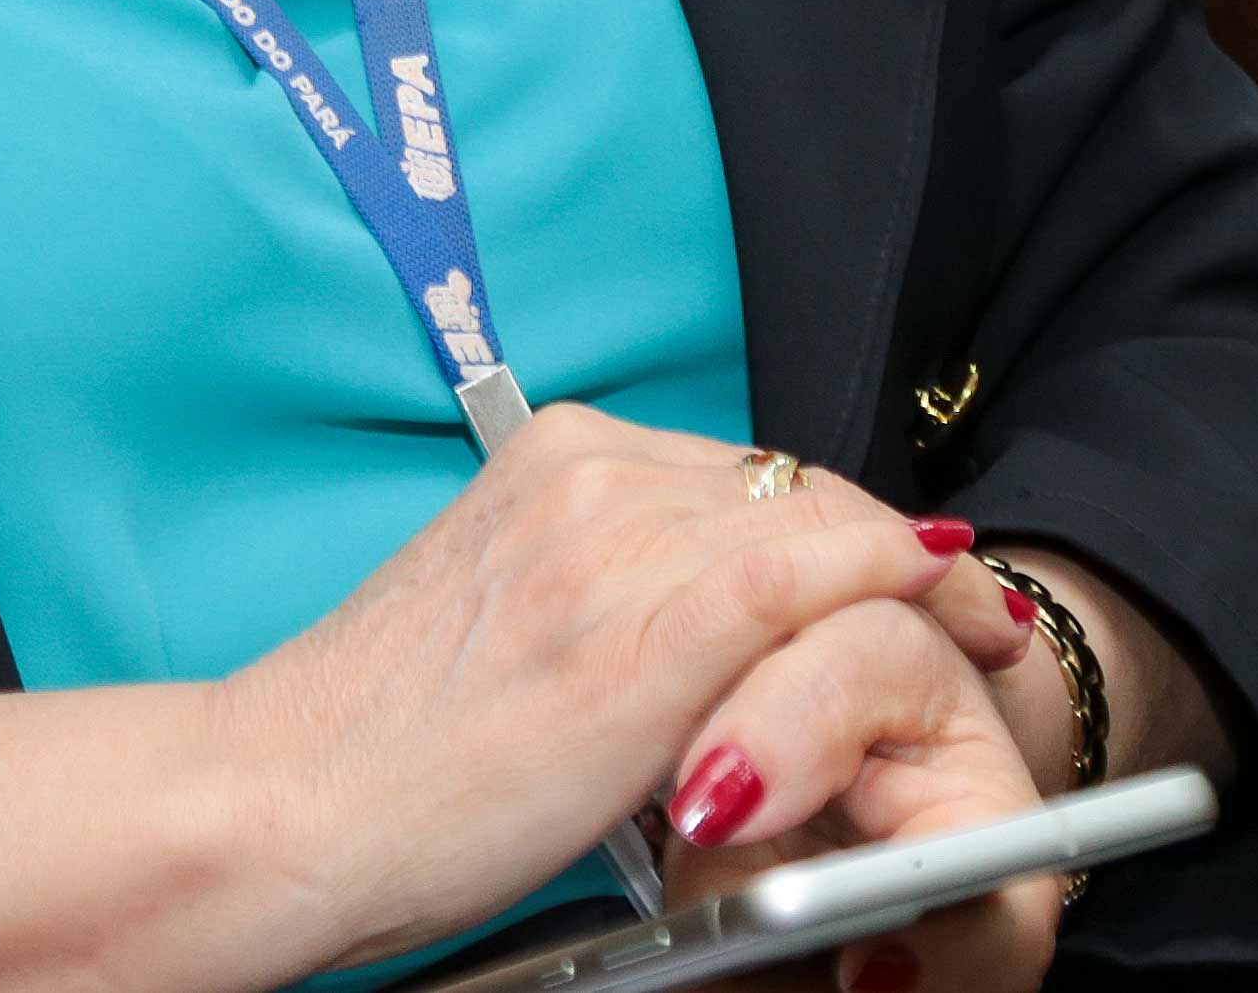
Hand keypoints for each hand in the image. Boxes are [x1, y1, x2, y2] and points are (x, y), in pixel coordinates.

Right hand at [216, 409, 1017, 969]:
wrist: (284, 803)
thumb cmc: (384, 750)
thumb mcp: (511, 624)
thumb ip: (606, 582)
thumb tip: (714, 612)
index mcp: (550, 455)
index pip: (745, 472)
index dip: (845, 522)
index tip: (910, 565)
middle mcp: (588, 468)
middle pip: (795, 486)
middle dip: (890, 548)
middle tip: (971, 606)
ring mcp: (616, 535)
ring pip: (816, 522)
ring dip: (904, 582)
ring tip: (973, 632)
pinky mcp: (644, 621)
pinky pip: (810, 570)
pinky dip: (888, 579)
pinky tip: (943, 599)